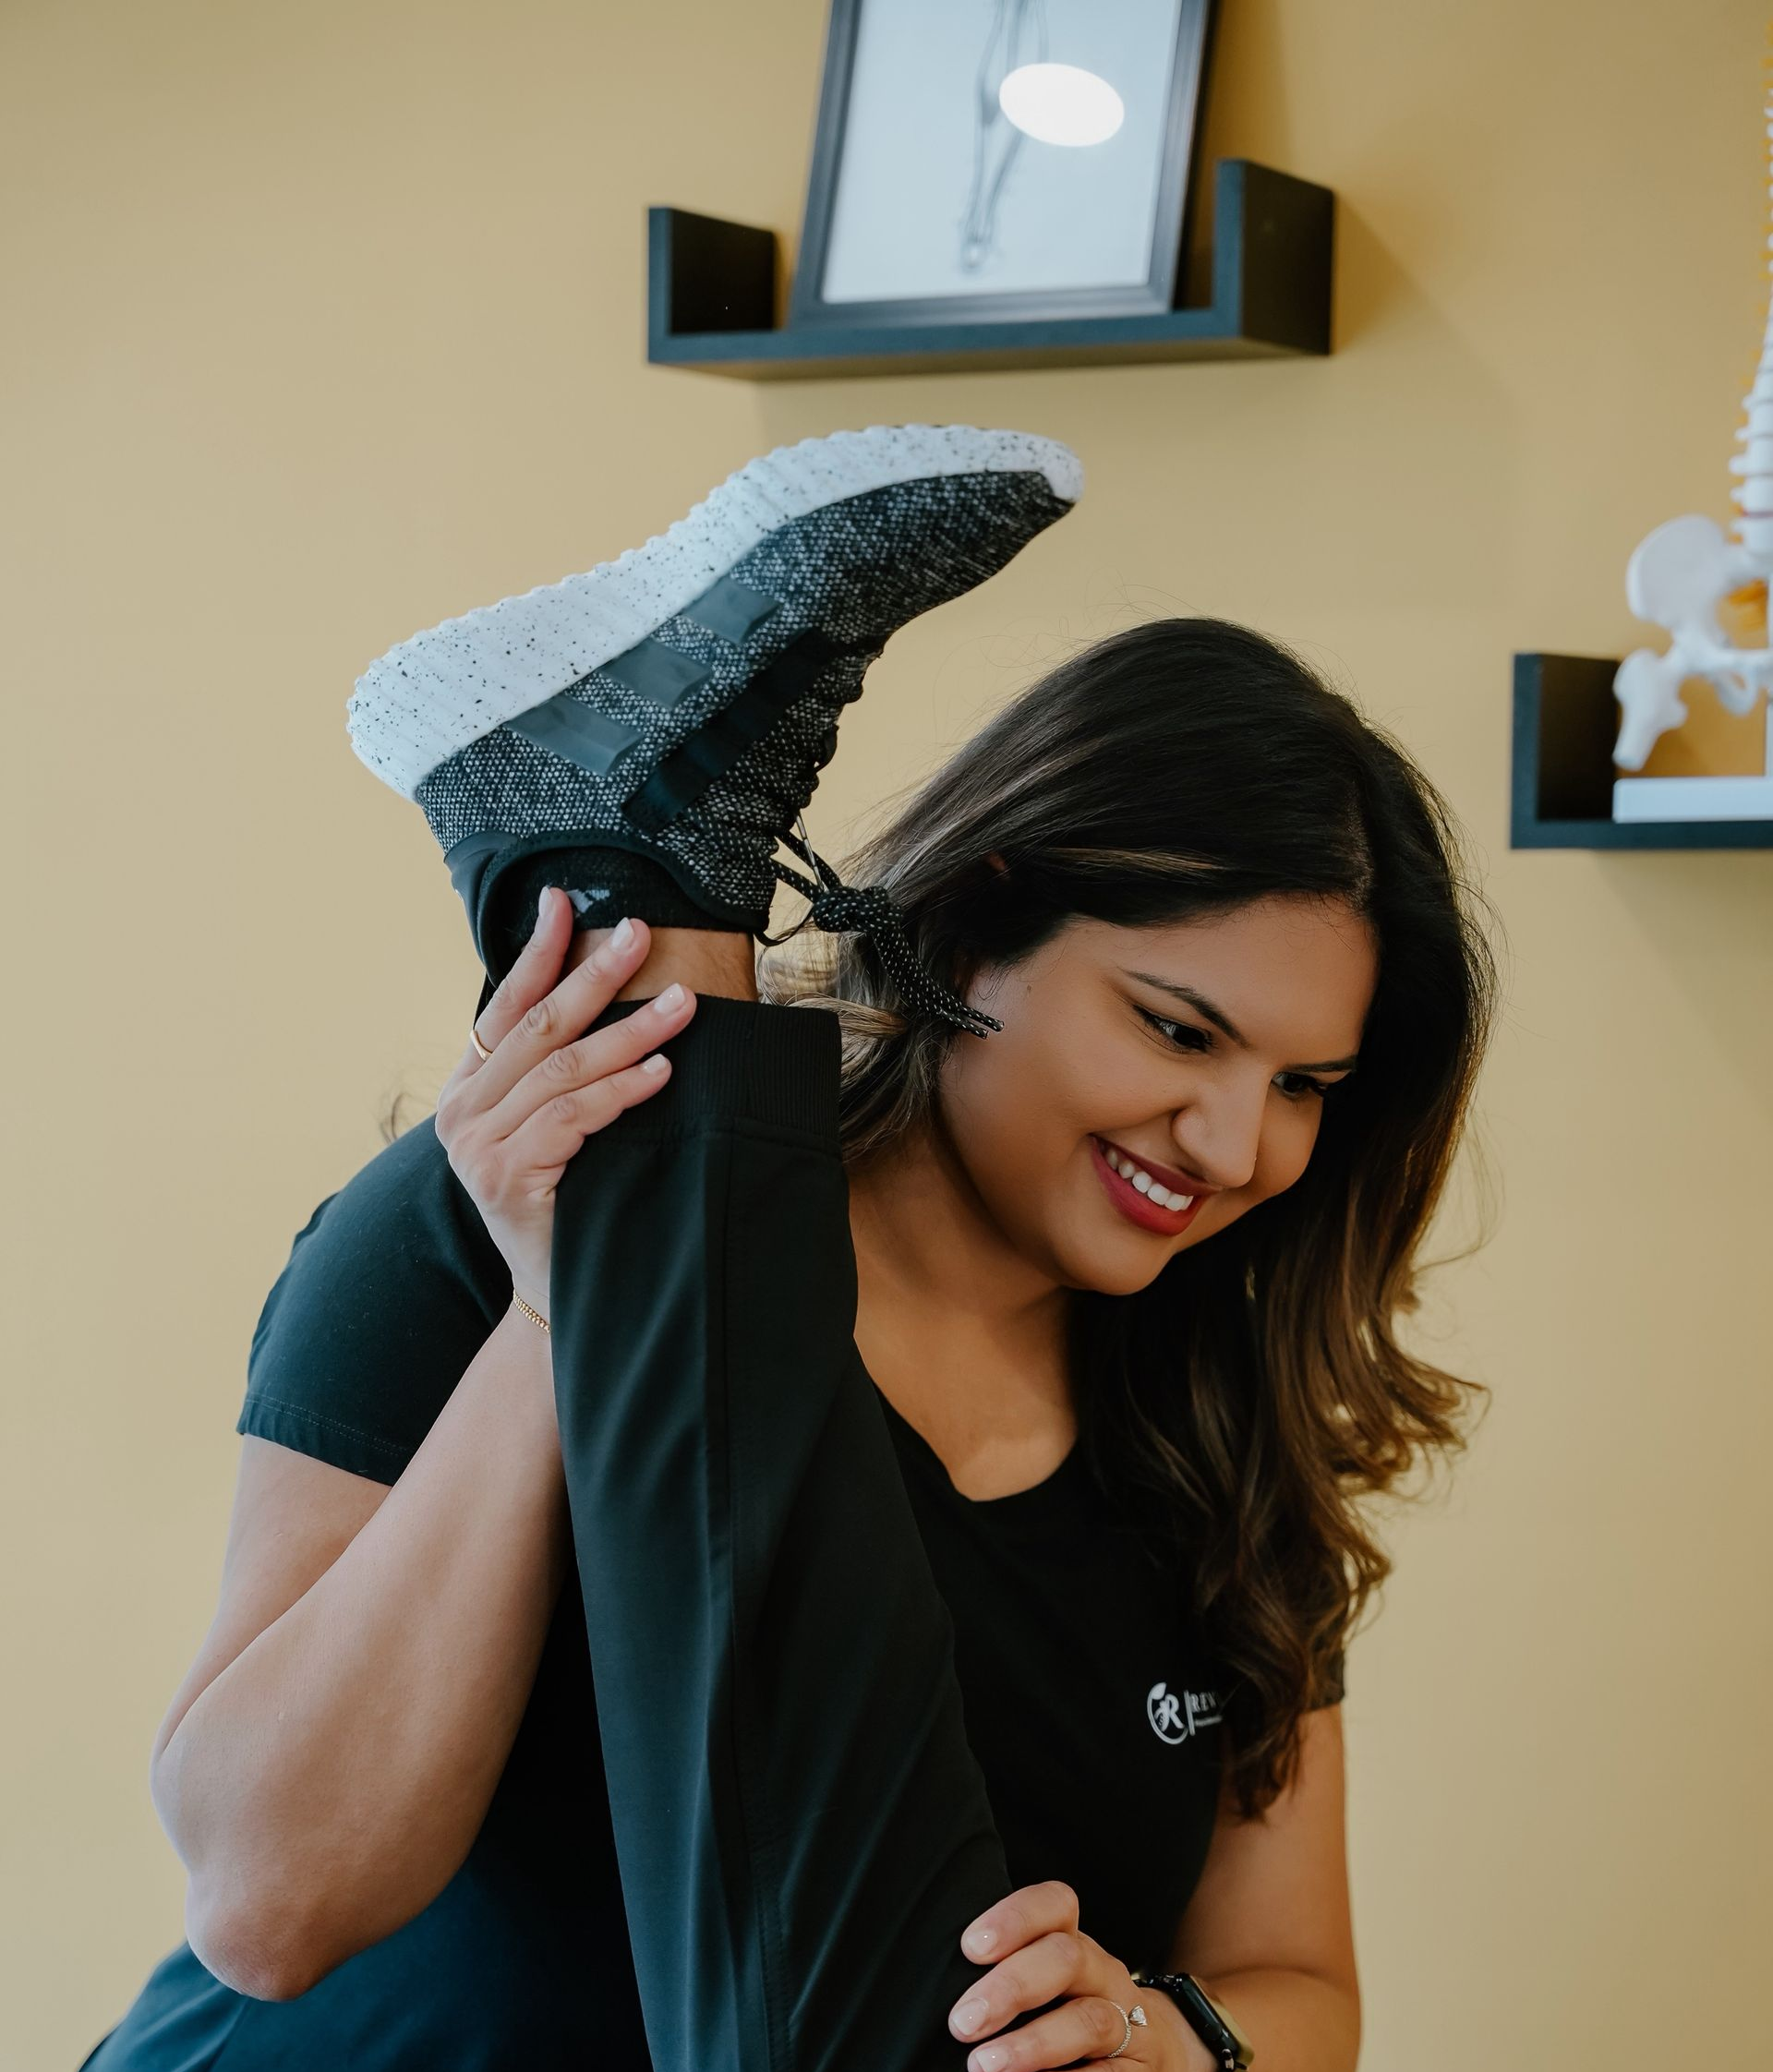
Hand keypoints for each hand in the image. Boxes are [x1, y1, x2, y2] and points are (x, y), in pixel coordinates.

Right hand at [433, 893, 695, 1318]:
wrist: (557, 1296)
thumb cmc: (567, 1204)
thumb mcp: (552, 1129)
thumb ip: (558, 1073)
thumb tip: (612, 993)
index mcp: (467, 1090)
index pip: (504, 1006)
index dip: (537, 952)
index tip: (566, 902)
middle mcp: (461, 1113)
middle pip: (538, 1025)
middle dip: (594, 974)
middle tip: (641, 935)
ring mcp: (477, 1148)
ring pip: (563, 1068)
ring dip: (630, 1032)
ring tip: (683, 1006)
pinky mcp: (506, 1178)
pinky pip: (574, 1116)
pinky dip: (622, 1089)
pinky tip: (661, 1072)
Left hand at [949, 1880, 1210, 2071]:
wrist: (1151, 2056)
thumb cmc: (1067, 2015)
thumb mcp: (1044, 1984)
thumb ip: (1000, 1978)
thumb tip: (928, 1997)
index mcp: (1072, 1942)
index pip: (1055, 1905)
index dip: (1014, 1918)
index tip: (970, 1947)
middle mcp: (1101, 1973)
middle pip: (1066, 1958)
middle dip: (1011, 1986)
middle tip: (962, 2022)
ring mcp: (1125, 2020)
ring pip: (1089, 2019)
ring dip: (1034, 2044)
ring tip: (985, 2066)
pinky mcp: (1138, 2070)